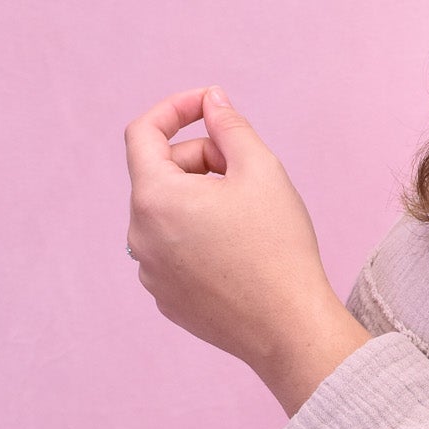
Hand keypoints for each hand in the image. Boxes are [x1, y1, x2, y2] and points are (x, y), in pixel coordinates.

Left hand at [124, 85, 369, 414]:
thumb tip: (212, 101)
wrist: (290, 328)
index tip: (207, 106)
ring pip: (168, 214)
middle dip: (201, 160)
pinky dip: (199, 237)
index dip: (175, 109)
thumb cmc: (279, 248)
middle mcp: (139, 236)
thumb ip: (230, 125)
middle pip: (160, 174)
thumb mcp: (262, 170)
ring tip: (248, 216)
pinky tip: (240, 252)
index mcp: (155, 198)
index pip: (143, 133)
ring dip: (201, 200)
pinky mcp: (166, 299)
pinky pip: (174, 251)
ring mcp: (150, 273)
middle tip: (249, 172)